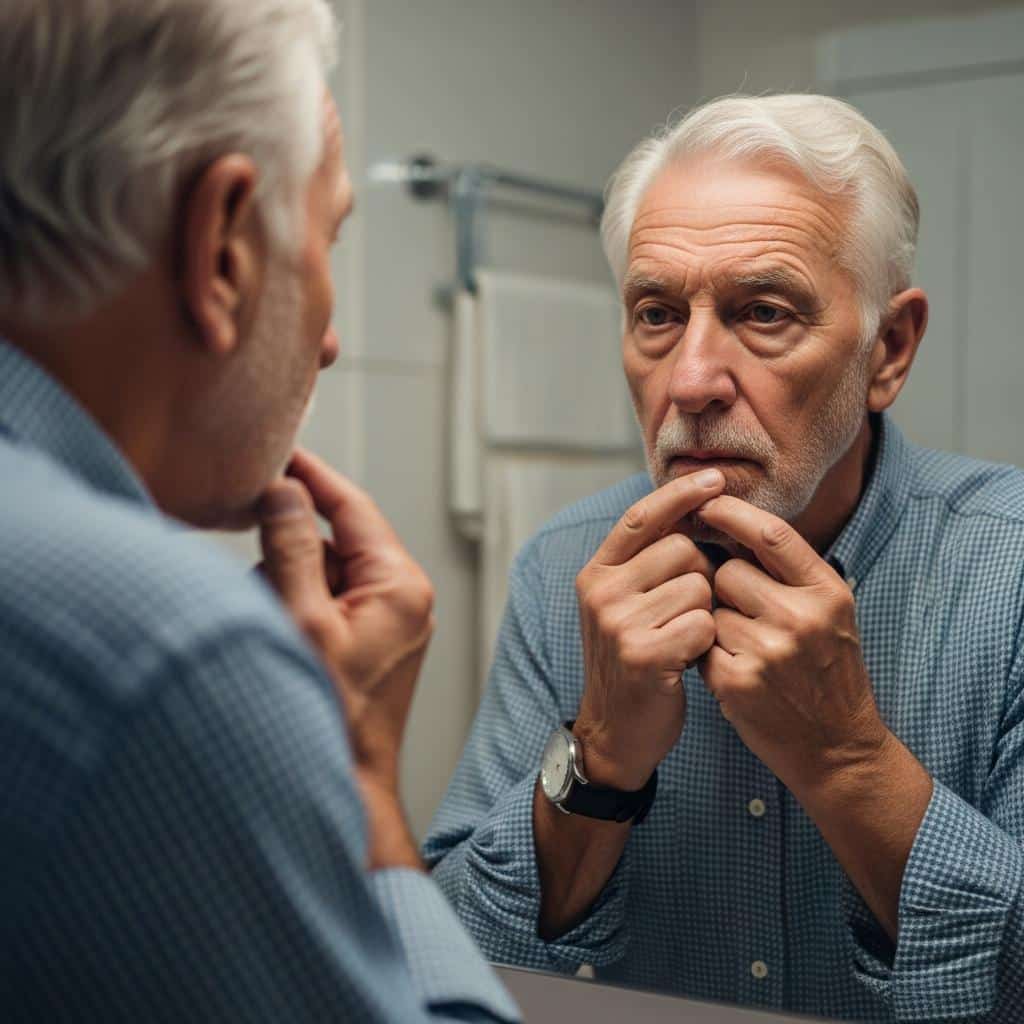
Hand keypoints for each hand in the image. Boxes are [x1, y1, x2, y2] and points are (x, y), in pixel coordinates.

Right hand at [257, 447, 433, 792]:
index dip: (313, 477)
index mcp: (400, 584)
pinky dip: (293, 609)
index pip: (353, 508)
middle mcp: (401, 596)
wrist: (348, 784)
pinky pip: (322, 603)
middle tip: (260, 574)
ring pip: (321, 572)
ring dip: (285, 585)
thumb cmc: (332, 713)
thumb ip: (291, 548)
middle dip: (288, 551)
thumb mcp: (303, 620)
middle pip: (333, 541)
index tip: (280, 451)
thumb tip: (283, 490)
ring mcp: (385, 619)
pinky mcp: (367, 640)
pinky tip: (281, 640)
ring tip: (275, 626)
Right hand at [573, 469, 725, 789]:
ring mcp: (618, 622)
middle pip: (683, 549)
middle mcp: (600, 592)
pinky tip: (688, 659)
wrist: (615, 731)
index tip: (716, 479)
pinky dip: (707, 640)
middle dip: (702, 574)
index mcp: (596, 573)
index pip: (641, 516)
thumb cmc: (633, 660)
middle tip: (687, 611)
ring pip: (699, 585)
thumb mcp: (623, 605)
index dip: (680, 494)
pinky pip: (703, 623)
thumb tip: (693, 506)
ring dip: (706, 611)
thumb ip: (647, 561)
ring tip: (683, 638)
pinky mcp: (643, 654)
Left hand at [697, 495, 890, 796]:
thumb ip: (789, 571)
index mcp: (827, 592)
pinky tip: (735, 671)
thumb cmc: (828, 672)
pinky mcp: (737, 682)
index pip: (770, 533)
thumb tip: (731, 522)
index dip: (731, 512)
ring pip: (710, 609)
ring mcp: (768, 652)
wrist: (838, 748)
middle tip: (745, 613)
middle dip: (723, 585)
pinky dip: (709, 654)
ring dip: (716, 622)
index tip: (706, 503)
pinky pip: (701, 645)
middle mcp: (801, 617)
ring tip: (746, 647)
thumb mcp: (830, 612)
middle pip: (727, 571)